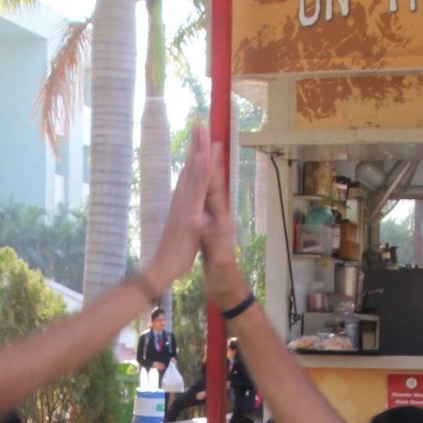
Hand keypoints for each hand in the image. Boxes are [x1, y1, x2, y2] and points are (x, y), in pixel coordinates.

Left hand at [144, 126, 212, 285]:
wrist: (161, 267)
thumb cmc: (178, 256)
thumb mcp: (190, 237)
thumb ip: (196, 215)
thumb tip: (196, 208)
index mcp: (189, 205)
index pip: (200, 175)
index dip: (206, 156)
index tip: (210, 137)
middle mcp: (183, 200)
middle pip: (192, 167)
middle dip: (197, 145)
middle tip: (199, 123)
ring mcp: (179, 204)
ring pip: (188, 173)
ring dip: (193, 154)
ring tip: (197, 138)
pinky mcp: (178, 210)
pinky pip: (185, 184)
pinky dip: (190, 171)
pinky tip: (190, 168)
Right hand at [199, 149, 248, 310]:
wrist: (228, 290)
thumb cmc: (223, 276)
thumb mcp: (217, 259)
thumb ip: (209, 238)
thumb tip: (197, 218)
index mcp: (220, 221)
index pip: (214, 189)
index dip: (211, 168)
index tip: (207, 147)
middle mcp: (219, 216)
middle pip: (213, 182)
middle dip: (208, 158)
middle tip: (205, 133)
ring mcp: (214, 221)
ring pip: (207, 188)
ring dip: (203, 168)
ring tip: (200, 149)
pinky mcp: (208, 227)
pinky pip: (201, 201)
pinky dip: (197, 187)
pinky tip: (194, 183)